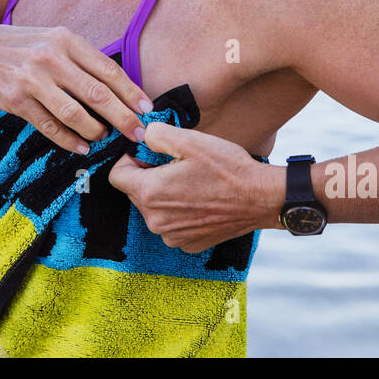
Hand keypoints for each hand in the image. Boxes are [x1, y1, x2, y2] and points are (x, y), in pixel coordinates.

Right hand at [0, 24, 152, 153]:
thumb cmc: (19, 47)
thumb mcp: (50, 40)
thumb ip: (80, 59)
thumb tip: (117, 88)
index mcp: (64, 39)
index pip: (108, 69)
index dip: (131, 92)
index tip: (148, 109)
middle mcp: (50, 58)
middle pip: (97, 94)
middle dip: (123, 117)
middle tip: (138, 133)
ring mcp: (32, 80)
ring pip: (75, 114)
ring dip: (96, 131)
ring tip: (105, 138)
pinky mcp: (16, 101)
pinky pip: (50, 126)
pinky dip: (69, 140)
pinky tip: (81, 147)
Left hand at [108, 122, 283, 251]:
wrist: (261, 198)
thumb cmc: (227, 168)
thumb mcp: (190, 140)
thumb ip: (156, 134)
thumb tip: (141, 135)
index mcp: (150, 194)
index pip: (117, 176)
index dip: (130, 159)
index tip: (149, 154)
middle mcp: (155, 221)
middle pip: (135, 192)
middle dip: (149, 176)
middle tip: (177, 165)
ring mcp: (172, 236)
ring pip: (154, 209)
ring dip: (165, 194)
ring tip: (192, 182)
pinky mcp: (188, 243)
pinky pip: (171, 224)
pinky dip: (180, 212)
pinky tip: (201, 199)